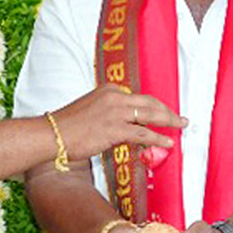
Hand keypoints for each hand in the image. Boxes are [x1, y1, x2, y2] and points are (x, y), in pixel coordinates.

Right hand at [53, 84, 185, 159]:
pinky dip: (158, 138)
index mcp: (109, 89)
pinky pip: (144, 133)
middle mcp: (115, 97)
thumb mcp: (90, 110)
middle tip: (180, 118)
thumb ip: (108, 112)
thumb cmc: (67, 126)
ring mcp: (116, 112)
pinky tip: (167, 142)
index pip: (138, 96)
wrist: (52, 134)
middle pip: (150, 102)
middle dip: (167, 110)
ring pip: (151, 115)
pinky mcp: (115, 129)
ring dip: (169, 121)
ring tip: (180, 127)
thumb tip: (124, 125)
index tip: (163, 112)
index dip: (154, 105)